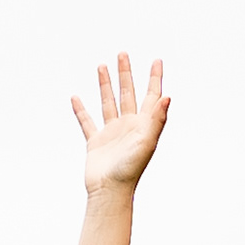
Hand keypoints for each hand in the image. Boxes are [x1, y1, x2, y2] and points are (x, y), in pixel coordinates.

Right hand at [71, 52, 170, 195]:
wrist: (110, 191)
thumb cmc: (131, 169)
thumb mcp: (147, 141)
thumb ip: (156, 119)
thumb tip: (167, 96)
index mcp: (144, 125)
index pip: (151, 95)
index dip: (154, 78)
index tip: (156, 60)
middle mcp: (129, 126)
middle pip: (128, 93)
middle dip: (126, 73)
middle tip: (123, 53)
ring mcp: (112, 133)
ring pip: (108, 102)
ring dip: (105, 85)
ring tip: (102, 66)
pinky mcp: (96, 142)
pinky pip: (87, 122)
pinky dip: (81, 110)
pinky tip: (76, 97)